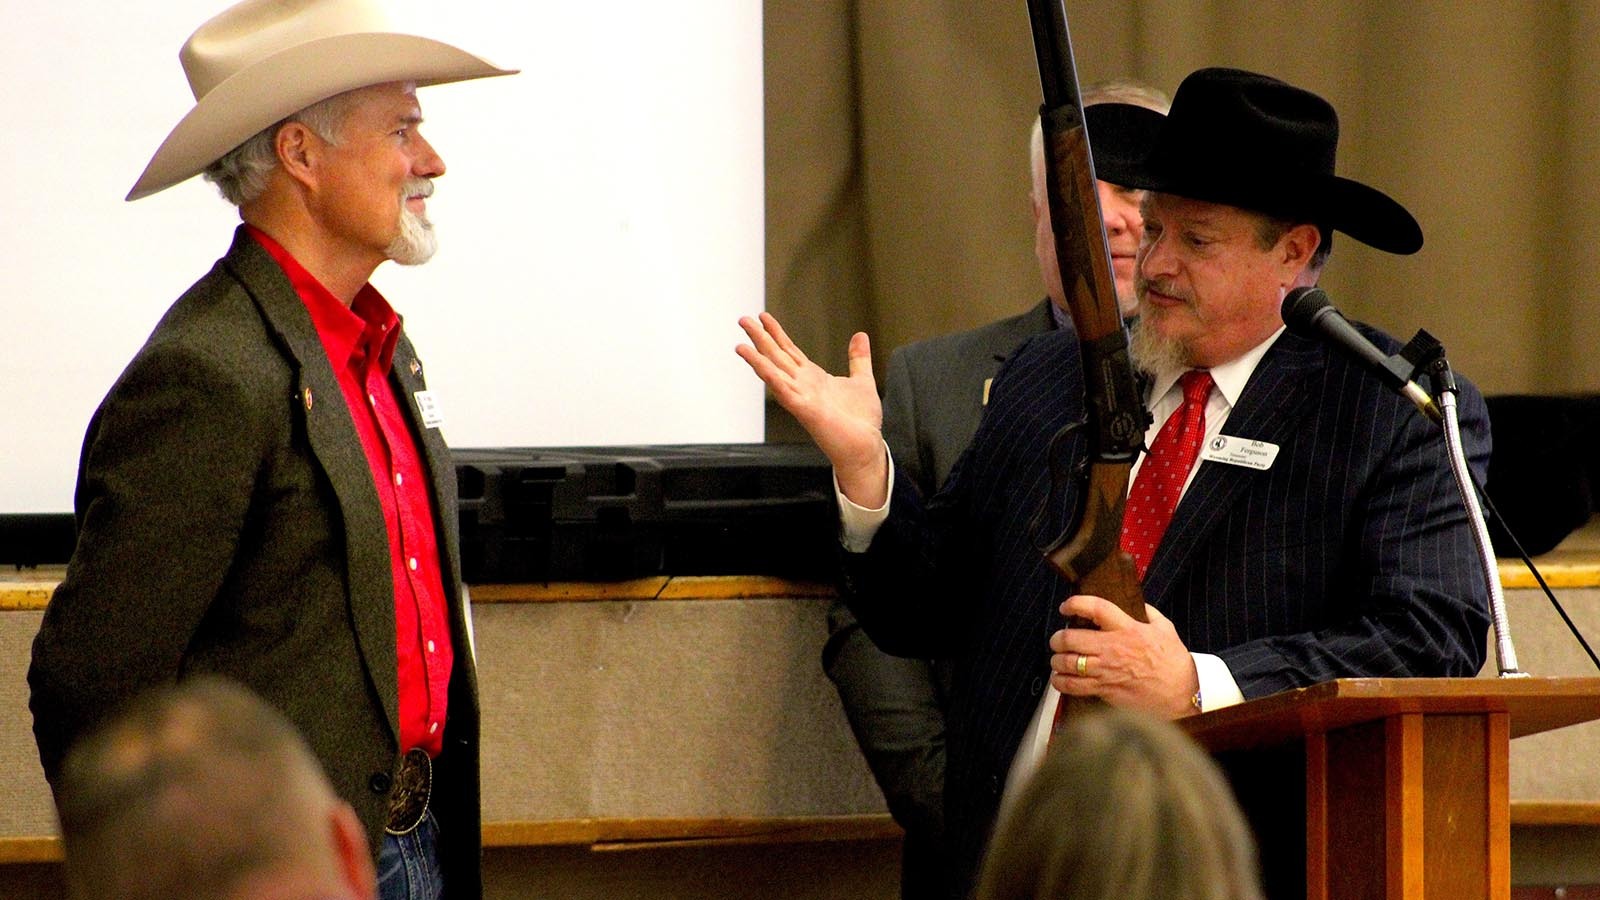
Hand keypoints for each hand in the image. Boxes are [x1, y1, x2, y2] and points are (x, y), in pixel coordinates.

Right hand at [736, 312, 886, 505]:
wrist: (865, 448)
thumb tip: (860, 336)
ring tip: (741, 344)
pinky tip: (759, 365)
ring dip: (757, 358)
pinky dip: (770, 377)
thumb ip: (858, 359)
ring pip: (774, 372)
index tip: (764, 317)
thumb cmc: (861, 422)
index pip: (789, 351)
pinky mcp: (804, 410)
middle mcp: (803, 386)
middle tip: (743, 319)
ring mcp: (801, 398)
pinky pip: (783, 391)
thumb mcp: (862, 381)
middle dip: (760, 338)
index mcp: (814, 378)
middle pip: (776, 357)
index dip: (777, 333)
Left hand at [1048, 595, 1199, 717]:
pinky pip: (1073, 686)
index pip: (1096, 609)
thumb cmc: (1173, 662)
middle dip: (1057, 638)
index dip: (1075, 604)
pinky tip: (1061, 679)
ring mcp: (1107, 671)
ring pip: (1067, 663)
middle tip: (1058, 640)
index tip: (1066, 607)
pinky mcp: (1105, 690)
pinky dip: (1061, 682)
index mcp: (1128, 629)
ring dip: (1056, 661)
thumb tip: (1136, 602)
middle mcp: (1113, 648)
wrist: (1182, 694)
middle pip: (1071, 638)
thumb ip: (1148, 612)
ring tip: (1058, 660)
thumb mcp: (1165, 628)